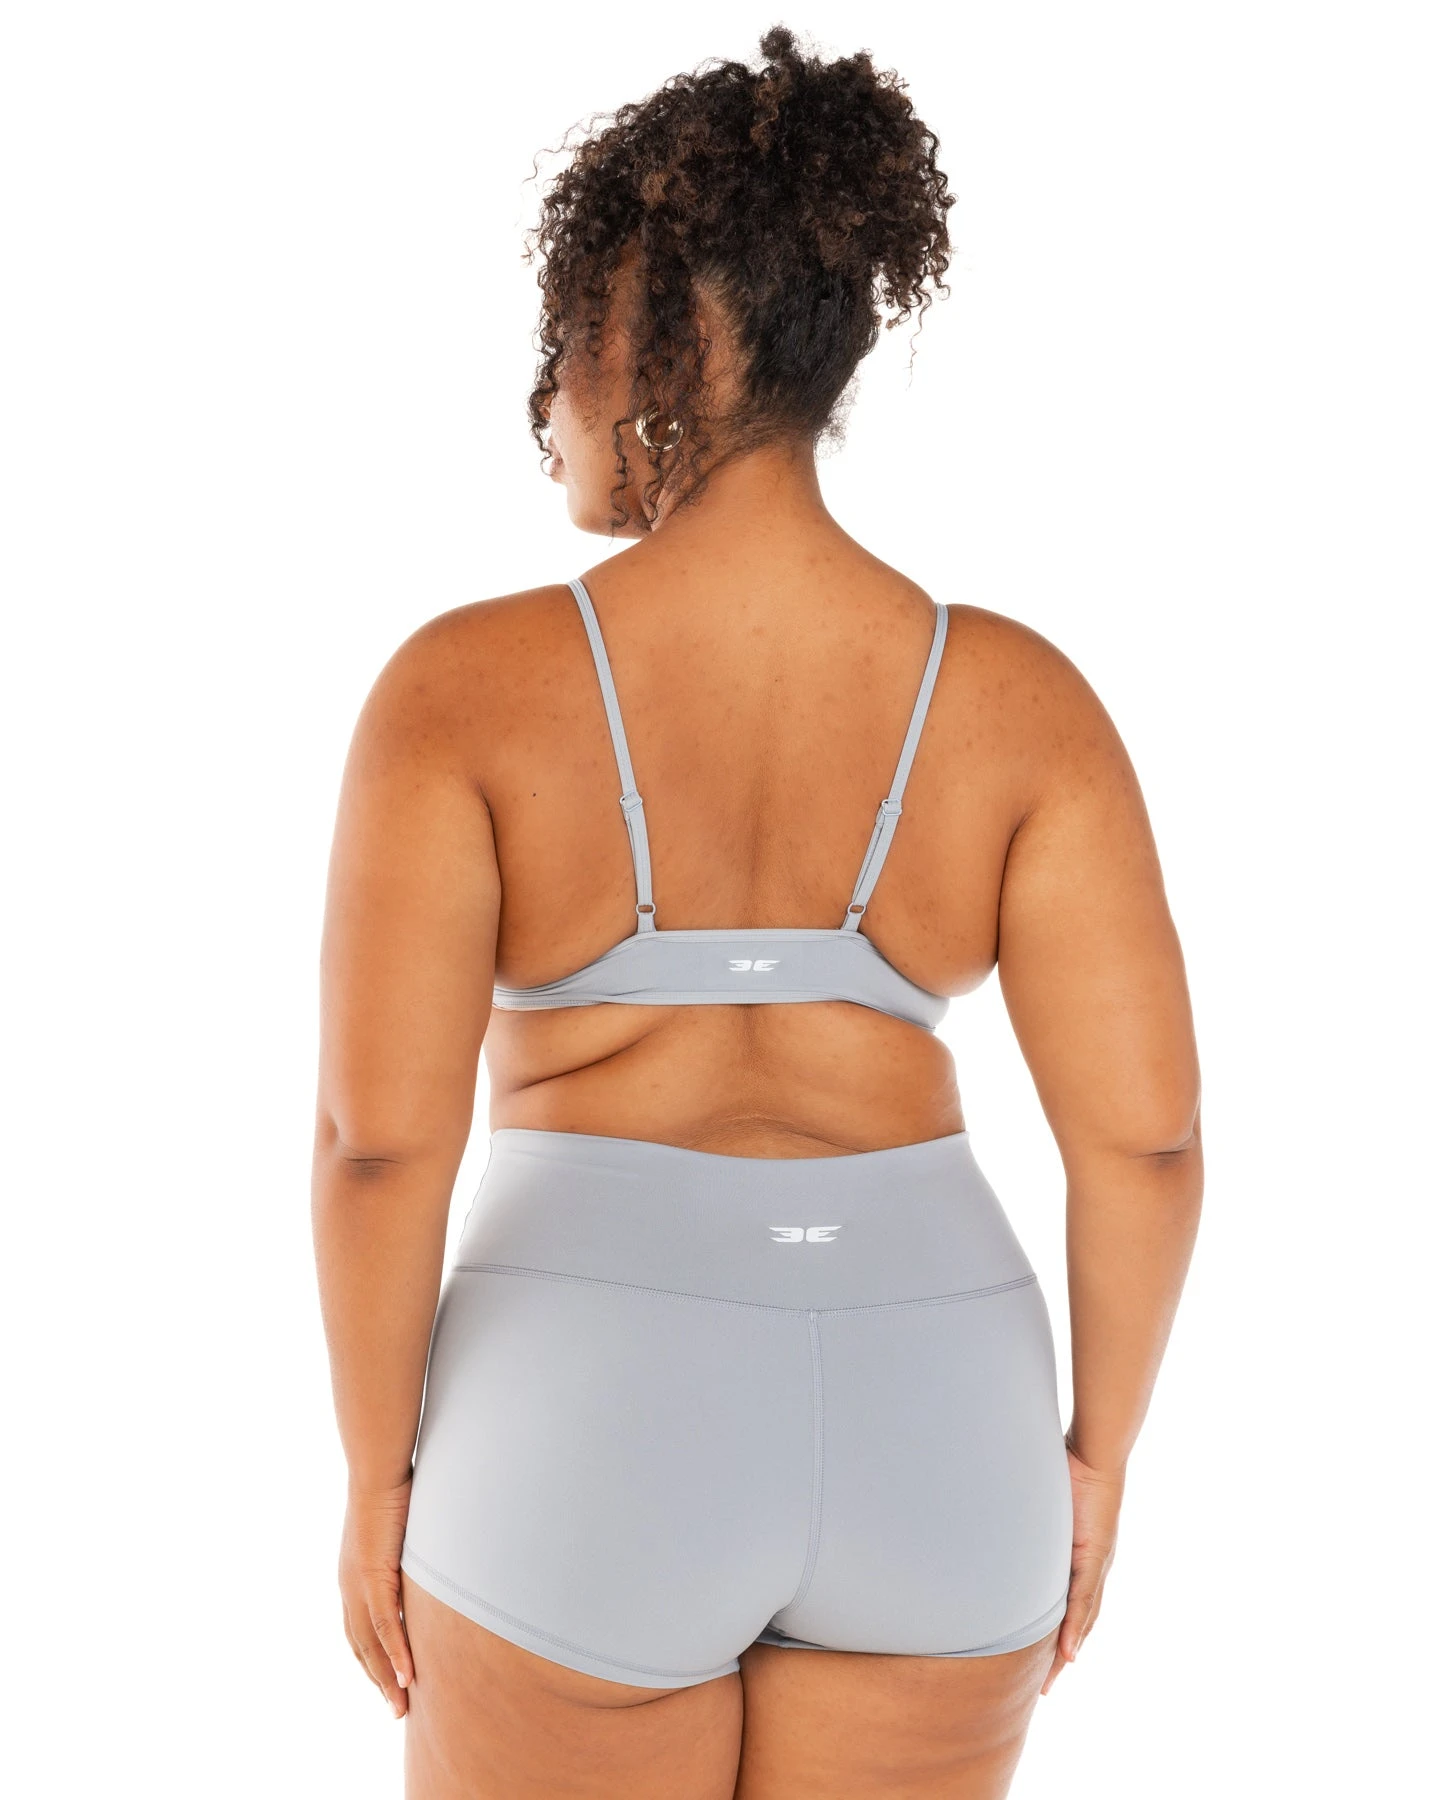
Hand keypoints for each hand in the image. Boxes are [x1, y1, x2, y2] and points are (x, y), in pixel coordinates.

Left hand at [339, 1476, 416, 1717]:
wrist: (380, 1469)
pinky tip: (407, 1677)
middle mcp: (349, 1587)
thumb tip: (432, 1559)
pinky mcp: (372, 1578)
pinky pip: (384, 1626)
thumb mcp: (403, 1531)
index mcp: (354, 1576)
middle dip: (378, 1679)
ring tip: (401, 1705)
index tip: (389, 1682)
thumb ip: (410, 1553)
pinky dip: (395, 1654)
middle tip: (396, 1708)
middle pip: (361, 1646)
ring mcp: (357, 1585)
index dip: (373, 1657)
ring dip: (386, 1678)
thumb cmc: (395, 1490)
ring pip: (370, 1645)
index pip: (359, 1629)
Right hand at [1040, 1445, 1123, 1695]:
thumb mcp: (1039, 1504)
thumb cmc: (1065, 1467)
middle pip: (1075, 1622)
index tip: (1037, 1660)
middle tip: (1044, 1688)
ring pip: (1082, 1620)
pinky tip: (1069, 1654)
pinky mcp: (1095, 1556)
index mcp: (1073, 1556)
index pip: (1064, 1604)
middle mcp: (1087, 1567)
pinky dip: (1076, 1628)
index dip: (1053, 1633)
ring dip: (1066, 1651)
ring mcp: (1094, 1564)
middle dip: (1058, 1656)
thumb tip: (990, 1517)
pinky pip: (1084, 1600)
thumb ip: (1022, 1520)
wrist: (1094, 1451)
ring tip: (1052, 1681)